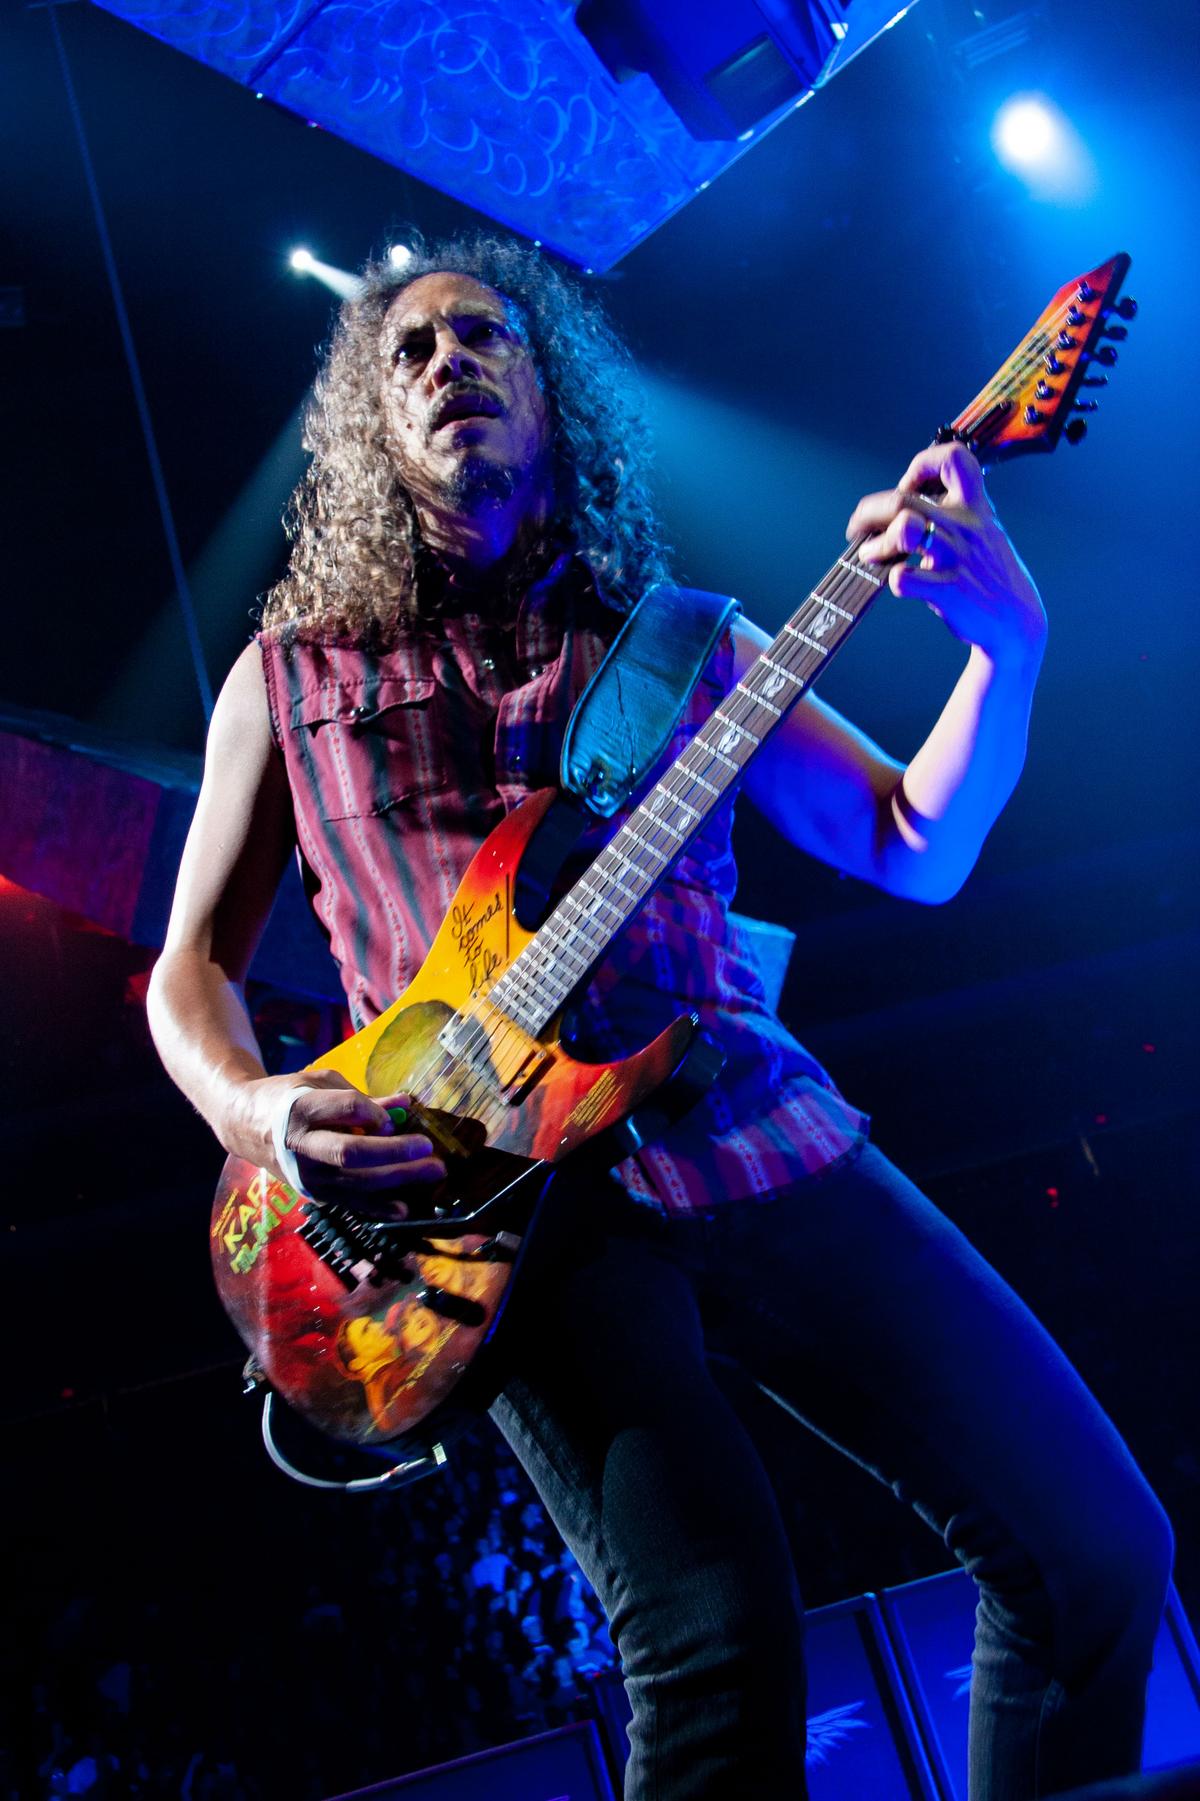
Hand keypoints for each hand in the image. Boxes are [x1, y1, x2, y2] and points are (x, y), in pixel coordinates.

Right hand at [245, 1069, 445, 1208]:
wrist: (247, 1127)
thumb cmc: (289, 1098)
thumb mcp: (320, 1084)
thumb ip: (363, 1097)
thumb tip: (405, 1104)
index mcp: (301, 1109)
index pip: (346, 1109)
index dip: (376, 1113)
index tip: (397, 1115)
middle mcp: (302, 1146)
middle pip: (353, 1152)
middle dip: (394, 1151)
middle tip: (427, 1147)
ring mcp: (307, 1175)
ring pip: (356, 1182)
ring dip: (398, 1179)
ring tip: (433, 1171)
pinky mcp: (313, 1194)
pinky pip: (351, 1203)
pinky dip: (379, 1207)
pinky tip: (405, 1208)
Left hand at [846, 440, 1046, 668]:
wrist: (1015, 619)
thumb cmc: (987, 572)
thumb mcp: (980, 529)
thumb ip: (949, 510)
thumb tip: (900, 501)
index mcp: (975, 506)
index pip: (953, 458)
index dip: (921, 466)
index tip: (908, 489)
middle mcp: (965, 526)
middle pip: (902, 499)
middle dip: (868, 512)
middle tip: (859, 528)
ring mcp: (956, 557)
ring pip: (902, 530)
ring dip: (875, 544)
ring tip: (870, 555)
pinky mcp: (949, 591)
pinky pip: (904, 578)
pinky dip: (894, 579)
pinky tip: (897, 581)